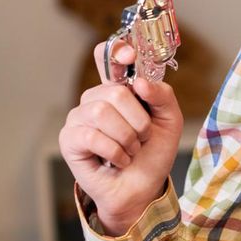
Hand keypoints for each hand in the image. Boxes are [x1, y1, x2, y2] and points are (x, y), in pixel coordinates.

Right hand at [59, 40, 183, 234]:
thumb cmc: (153, 154)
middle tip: (142, 138)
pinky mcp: (69, 139)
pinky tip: (118, 160)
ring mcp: (79, 118)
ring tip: (130, 150)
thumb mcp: (170, 121)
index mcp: (119, 89)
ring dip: (127, 138)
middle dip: (138, 120)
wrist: (143, 189)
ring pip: (102, 113)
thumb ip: (162, 95)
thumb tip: (139, 82)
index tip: (129, 56)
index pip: (108, 56)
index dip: (116, 52)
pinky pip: (91, 135)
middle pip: (114, 91)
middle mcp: (96, 99)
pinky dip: (114, 151)